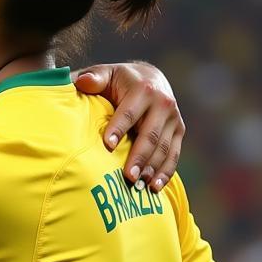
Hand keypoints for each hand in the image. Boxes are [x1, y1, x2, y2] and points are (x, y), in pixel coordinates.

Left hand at [74, 62, 184, 191]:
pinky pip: (174, 154)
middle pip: (150, 134)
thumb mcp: (106, 74)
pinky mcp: (178, 131)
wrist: (150, 78)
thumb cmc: (118, 80)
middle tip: (128, 176)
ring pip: (164, 148)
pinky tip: (155, 187)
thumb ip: (94, 78)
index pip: (129, 113)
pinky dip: (165, 172)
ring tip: (139, 186)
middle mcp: (162, 103)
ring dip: (152, 168)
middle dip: (138, 156)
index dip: (118, 129)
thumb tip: (83, 82)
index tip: (107, 146)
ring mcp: (173, 119)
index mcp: (143, 89)